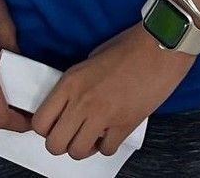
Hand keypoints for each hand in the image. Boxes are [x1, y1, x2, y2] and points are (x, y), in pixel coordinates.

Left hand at [33, 24, 191, 160]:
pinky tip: (112, 132)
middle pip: (54, 144)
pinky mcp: (124, 125)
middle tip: (73, 134)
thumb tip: (70, 104)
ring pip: (78, 152)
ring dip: (84, 147)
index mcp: (70, 82)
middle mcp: (81, 102)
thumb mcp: (91, 59)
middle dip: (62, 143)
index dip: (46, 129)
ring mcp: (102, 115)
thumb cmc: (129, 47)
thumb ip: (77, 84)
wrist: (160, 47)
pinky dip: (108, 145)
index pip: (39, 122)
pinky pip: (106, 150)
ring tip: (93, 135)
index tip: (56, 125)